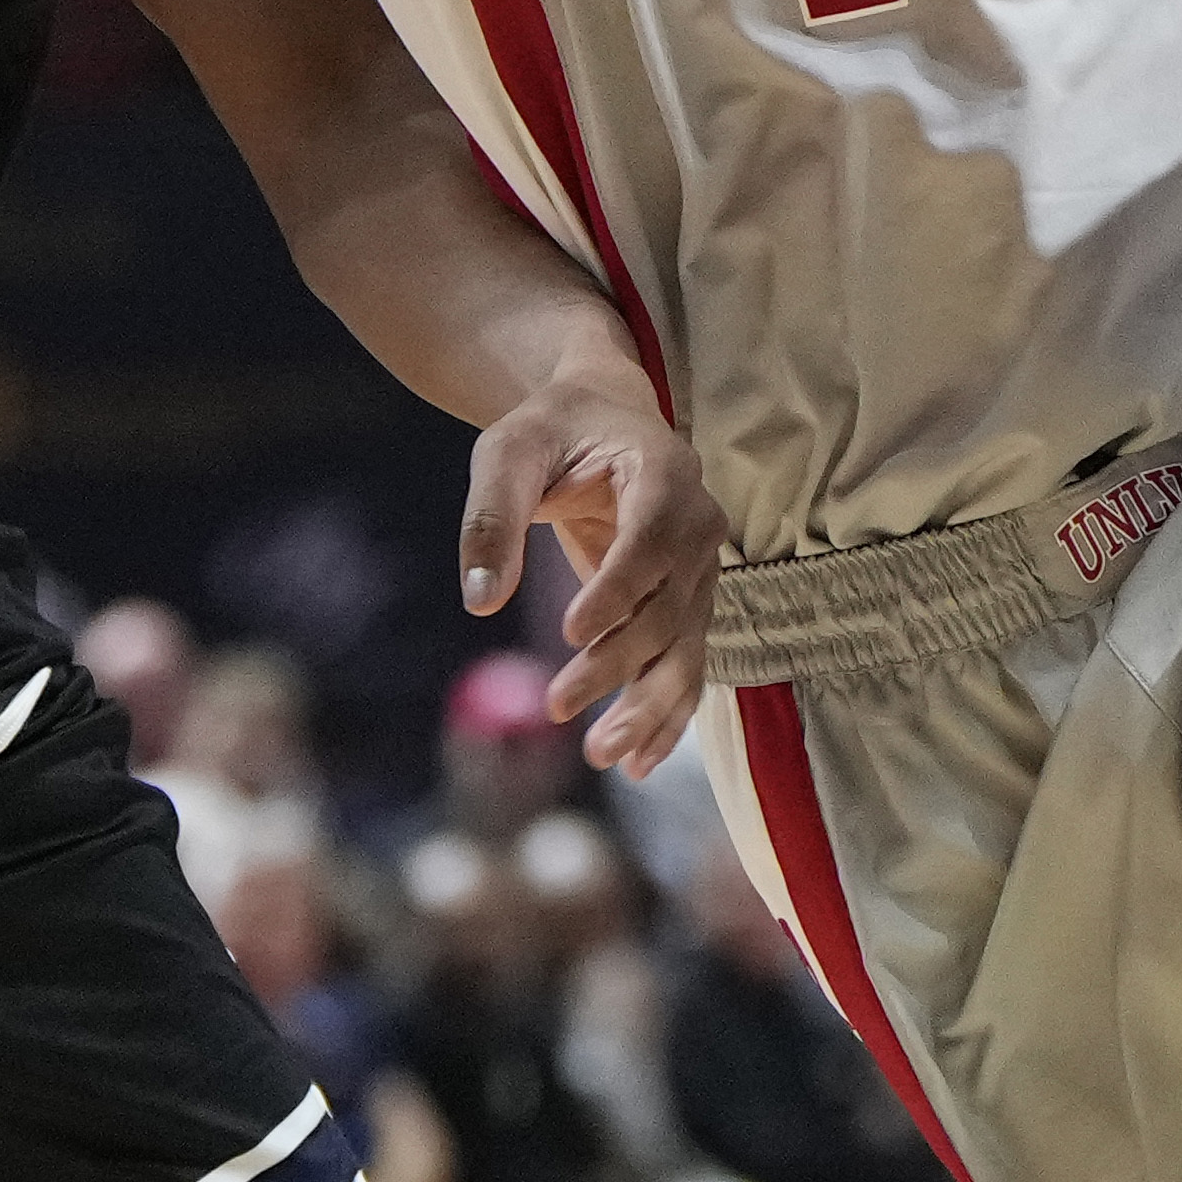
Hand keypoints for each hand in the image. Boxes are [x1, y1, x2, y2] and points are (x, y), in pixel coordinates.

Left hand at [456, 356, 724, 779]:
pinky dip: (667, 715)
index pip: (652, 541)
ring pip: (685, 649)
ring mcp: (702, 571)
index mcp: (665, 474)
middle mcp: (699, 525)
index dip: (618, 590)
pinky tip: (637, 762)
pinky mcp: (689, 604)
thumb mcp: (508, 451)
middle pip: (668, 607)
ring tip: (603, 757)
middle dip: (619, 664)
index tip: (570, 633)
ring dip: (650, 708)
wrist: (602, 419)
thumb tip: (479, 600)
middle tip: (558, 706)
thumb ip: (492, 516)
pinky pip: (686, 665)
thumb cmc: (552, 429)